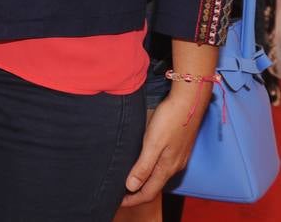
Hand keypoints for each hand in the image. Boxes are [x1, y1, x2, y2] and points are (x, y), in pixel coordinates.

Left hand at [120, 82, 211, 205]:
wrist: (189, 102)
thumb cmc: (170, 120)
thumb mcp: (153, 143)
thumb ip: (143, 166)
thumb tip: (131, 187)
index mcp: (167, 168)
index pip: (148, 192)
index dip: (132, 200)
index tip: (117, 202)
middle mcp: (173, 166)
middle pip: (153, 187)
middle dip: (136, 194)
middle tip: (118, 194)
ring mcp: (177, 158)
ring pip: (158, 177)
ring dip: (142, 182)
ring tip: (126, 181)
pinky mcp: (177, 148)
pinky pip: (162, 167)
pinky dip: (149, 171)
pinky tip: (141, 165)